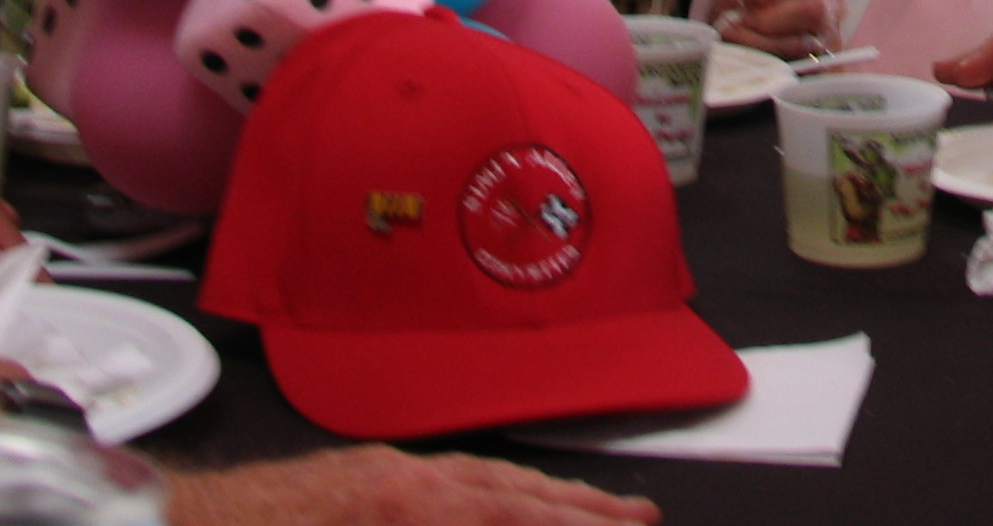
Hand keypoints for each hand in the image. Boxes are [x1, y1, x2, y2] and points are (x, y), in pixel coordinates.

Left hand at [167, 448, 657, 525]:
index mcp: (399, 510)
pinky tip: (504, 497)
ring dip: (542, 496)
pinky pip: (445, 475)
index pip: (509, 517)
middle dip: (580, 508)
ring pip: (481, 479)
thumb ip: (446, 521)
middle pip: (509, 493)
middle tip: (639, 517)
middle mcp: (396, 480)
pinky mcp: (353, 476)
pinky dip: (492, 486)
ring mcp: (376, 472)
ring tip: (593, 508)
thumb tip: (501, 514)